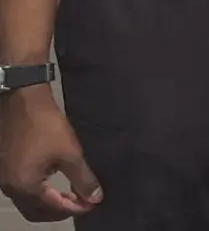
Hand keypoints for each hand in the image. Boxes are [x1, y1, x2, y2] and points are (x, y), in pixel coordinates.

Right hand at [0, 86, 101, 220]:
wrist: (22, 100)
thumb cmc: (46, 126)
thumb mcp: (70, 152)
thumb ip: (83, 178)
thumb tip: (95, 198)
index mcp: (25, 186)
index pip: (53, 208)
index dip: (76, 208)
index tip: (93, 205)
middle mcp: (11, 187)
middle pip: (36, 211)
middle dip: (59, 211)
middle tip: (81, 203)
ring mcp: (4, 178)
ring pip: (27, 202)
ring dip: (48, 203)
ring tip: (70, 195)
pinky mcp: (4, 167)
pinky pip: (22, 190)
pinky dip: (38, 193)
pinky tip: (53, 183)